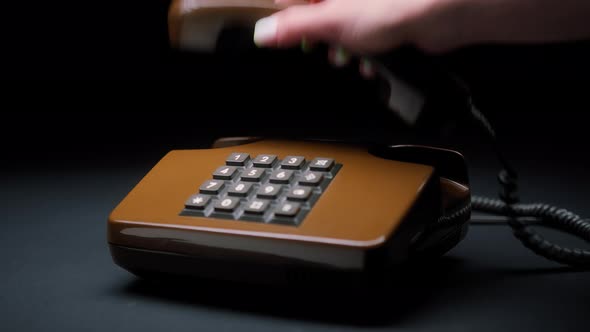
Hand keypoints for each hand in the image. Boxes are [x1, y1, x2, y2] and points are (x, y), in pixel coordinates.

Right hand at [253, 0, 460, 75]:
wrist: (438, 14)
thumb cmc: (391, 7)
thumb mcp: (329, 21)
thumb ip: (295, 27)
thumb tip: (263, 32)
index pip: (294, 1)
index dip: (289, 19)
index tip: (290, 37)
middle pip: (320, 14)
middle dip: (321, 38)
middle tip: (324, 48)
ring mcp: (368, 7)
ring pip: (344, 28)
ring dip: (344, 48)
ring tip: (349, 56)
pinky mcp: (386, 19)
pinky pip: (367, 36)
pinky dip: (366, 51)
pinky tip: (370, 61)